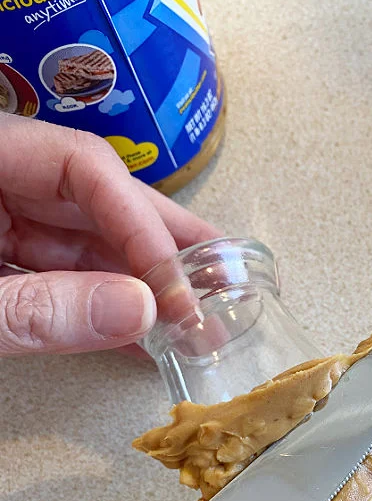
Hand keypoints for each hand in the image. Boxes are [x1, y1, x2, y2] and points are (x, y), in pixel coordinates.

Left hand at [0, 115, 218, 355]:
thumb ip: (40, 309)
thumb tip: (139, 312)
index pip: (83, 166)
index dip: (141, 222)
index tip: (176, 282)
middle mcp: (0, 179)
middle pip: (96, 200)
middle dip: (160, 246)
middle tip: (220, 280)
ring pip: (83, 242)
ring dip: (138, 284)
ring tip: (191, 317)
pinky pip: (57, 275)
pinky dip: (98, 307)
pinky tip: (140, 334)